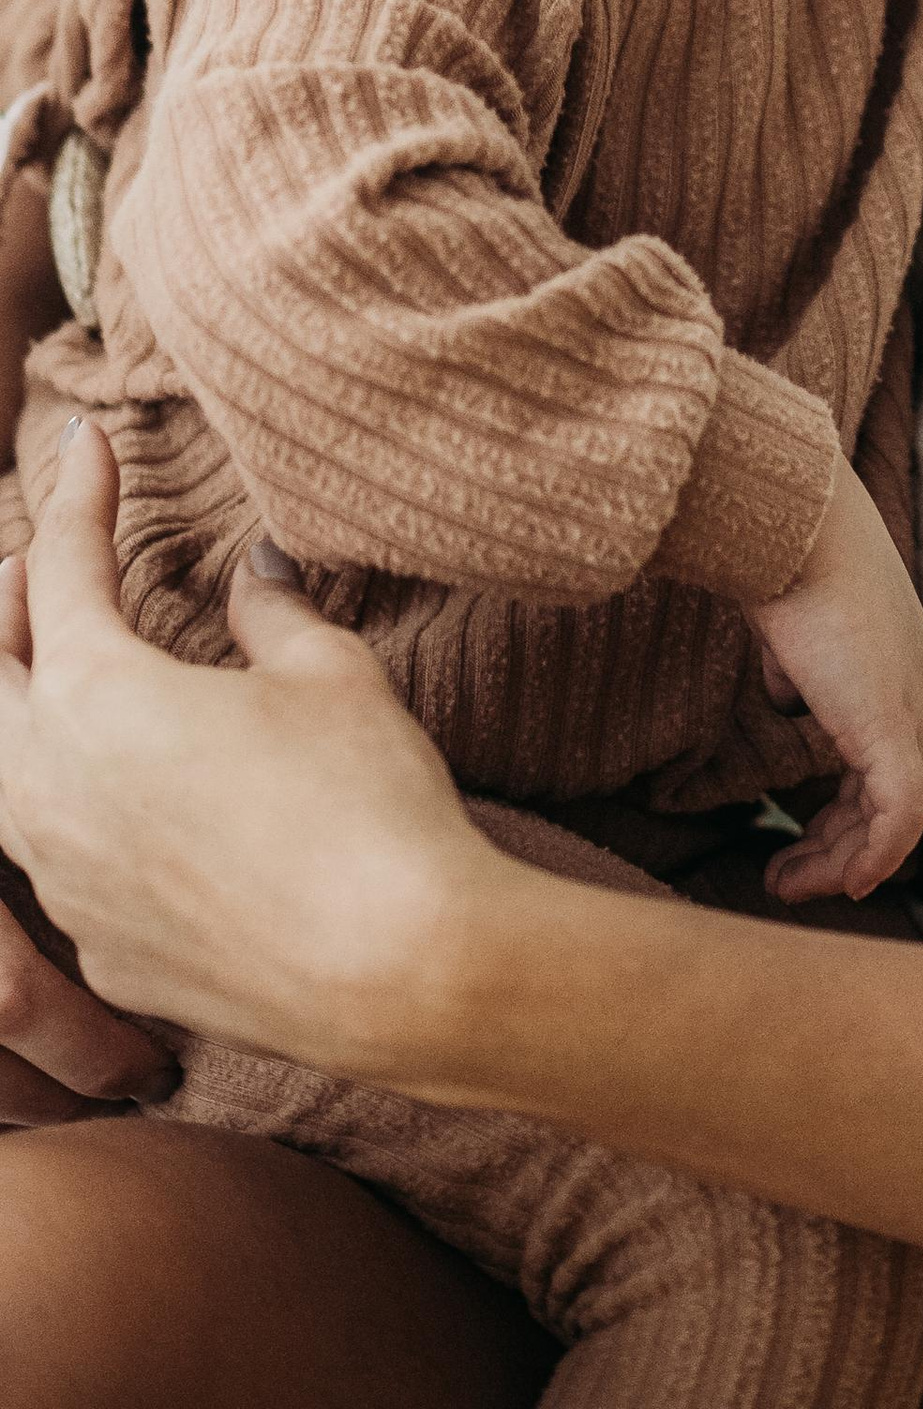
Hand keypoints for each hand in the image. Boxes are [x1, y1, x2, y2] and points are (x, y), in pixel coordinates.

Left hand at [0, 422, 493, 1080]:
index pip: (63, 571)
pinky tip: (117, 807)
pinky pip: (55, 869)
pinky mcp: (105, 957)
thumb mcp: (330, 673)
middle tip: (34, 558)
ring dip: (20, 714)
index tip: (87, 443)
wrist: (395, 968)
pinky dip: (64, 813)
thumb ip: (272, 614)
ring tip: (52, 674)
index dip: (77, 496)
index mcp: (99, 697)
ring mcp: (69, 887)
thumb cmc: (364, 799)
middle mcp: (51, 793)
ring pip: (1, 784)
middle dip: (8, 606)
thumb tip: (252, 575)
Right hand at [747, 452, 922, 902]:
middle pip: (893, 797)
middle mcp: (922, 691)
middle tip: (784, 876)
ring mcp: (914, 711)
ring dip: (838, 861)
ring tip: (781, 884)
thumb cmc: (788, 562)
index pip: (887, 760)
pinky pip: (898, 820)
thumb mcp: (797, 627)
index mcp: (903, 666)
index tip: (796, 836)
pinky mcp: (894, 730)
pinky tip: (834, 881)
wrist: (796, 526)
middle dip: (836, 846)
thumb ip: (801, 670)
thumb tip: (790, 697)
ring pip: (895, 819)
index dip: (844, 809)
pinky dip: (869, 858)